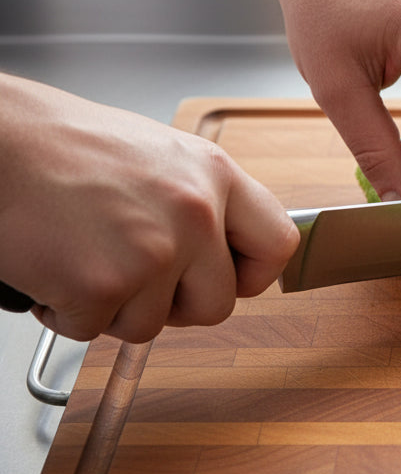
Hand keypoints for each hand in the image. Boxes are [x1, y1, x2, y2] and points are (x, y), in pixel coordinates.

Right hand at [0, 74, 298, 342]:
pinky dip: (65, 312)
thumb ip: (195, 200)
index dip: (252, 274)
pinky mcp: (102, 286)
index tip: (229, 279)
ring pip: (150, 325)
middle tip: (132, 277)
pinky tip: (49, 267)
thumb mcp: (155, 154)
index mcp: (213, 175)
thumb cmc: (56, 144)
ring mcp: (153, 253)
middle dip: (173, 305)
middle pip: (217, 305)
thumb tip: (217, 250)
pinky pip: (93, 330)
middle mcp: (195, 214)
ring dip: (112, 307)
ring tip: (79, 256)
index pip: (277, 244)